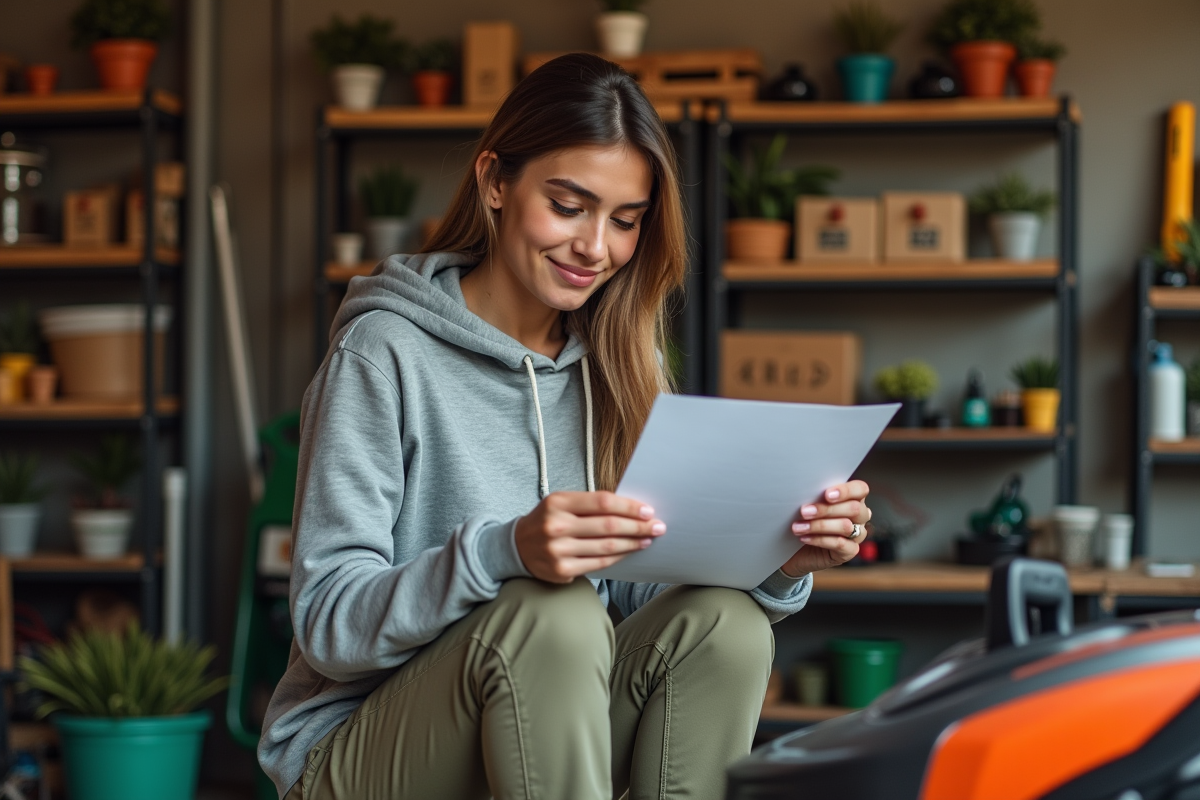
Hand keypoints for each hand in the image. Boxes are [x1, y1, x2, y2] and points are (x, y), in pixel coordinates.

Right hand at [515, 491, 665, 583]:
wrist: (517, 547)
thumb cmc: (548, 520)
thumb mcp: (561, 504)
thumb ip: (590, 504)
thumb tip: (631, 508)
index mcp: (558, 502)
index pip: (602, 502)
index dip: (629, 506)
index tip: (648, 510)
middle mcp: (556, 525)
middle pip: (608, 525)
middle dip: (638, 526)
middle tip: (657, 526)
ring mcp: (558, 549)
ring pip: (606, 546)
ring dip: (632, 543)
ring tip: (648, 539)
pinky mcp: (561, 569)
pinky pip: (599, 563)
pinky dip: (618, 556)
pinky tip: (630, 551)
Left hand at [781, 480, 870, 577]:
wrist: (797, 548)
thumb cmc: (805, 519)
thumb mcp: (810, 505)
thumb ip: (815, 496)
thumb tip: (805, 490)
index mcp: (853, 498)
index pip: (860, 489)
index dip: (846, 491)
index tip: (827, 494)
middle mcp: (860, 516)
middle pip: (854, 509)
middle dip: (826, 509)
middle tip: (804, 511)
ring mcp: (857, 534)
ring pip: (846, 527)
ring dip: (819, 525)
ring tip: (799, 527)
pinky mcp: (850, 551)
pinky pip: (840, 544)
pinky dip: (820, 540)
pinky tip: (805, 538)